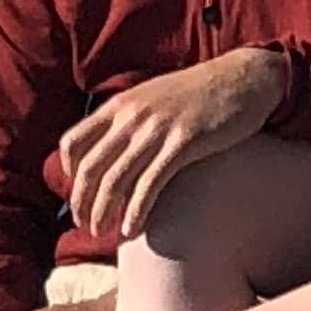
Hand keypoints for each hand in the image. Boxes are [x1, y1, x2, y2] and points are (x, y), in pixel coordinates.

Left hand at [59, 48, 284, 241]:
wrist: (242, 77)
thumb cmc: (198, 93)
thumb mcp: (152, 97)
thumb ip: (127, 120)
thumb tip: (108, 153)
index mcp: (120, 104)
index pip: (72, 143)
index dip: (68, 175)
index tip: (78, 195)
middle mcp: (133, 115)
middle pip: (90, 168)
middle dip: (83, 204)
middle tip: (87, 226)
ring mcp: (158, 128)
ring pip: (115, 180)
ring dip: (104, 213)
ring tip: (104, 233)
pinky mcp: (184, 142)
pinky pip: (150, 183)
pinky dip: (136, 211)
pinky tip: (133, 229)